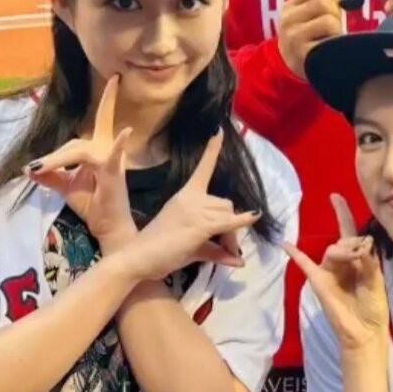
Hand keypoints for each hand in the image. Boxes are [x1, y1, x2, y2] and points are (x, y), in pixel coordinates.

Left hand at [25, 74, 136, 252]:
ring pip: (79, 150)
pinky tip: (125, 133)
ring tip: (40, 170)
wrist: (107, 227)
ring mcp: (112, 161)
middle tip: (39, 168)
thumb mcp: (65, 186)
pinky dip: (118, 145)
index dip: (109, 99)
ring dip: (58, 161)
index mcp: (98, 150)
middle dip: (57, 157)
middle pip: (76, 143)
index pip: (101, 119)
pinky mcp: (114, 172)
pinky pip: (112, 156)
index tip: (116, 77)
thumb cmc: (93, 204)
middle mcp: (107, 150)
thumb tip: (29, 167)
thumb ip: (50, 175)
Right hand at [120, 130, 258, 280]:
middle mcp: (191, 198)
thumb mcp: (192, 247)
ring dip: (232, 236)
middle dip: (230, 226)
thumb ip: (217, 251)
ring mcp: (195, 209)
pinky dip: (243, 221)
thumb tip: (240, 260)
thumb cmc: (159, 250)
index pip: (203, 168)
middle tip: (227, 248)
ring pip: (229, 216)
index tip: (220, 131)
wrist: (137, 257)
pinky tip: (255, 216)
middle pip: (226, 205)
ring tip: (225, 253)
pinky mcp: (200, 225)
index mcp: (185, 195)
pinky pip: (228, 222)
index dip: (212, 150)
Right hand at [277, 0, 343, 79]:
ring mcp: (294, 38)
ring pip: (329, 20)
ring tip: (332, 39)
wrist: (293, 69)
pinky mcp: (304, 55)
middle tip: (334, 27)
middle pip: (323, 3)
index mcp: (289, 7)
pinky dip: (336, 44)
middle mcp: (288, 20)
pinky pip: (330, 41)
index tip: (335, 4)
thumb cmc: (307, 40)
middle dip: (336, 13)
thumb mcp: (304, 19)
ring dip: (337, 30)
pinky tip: (331, 50)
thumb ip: (318, 4)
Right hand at [282, 194, 388, 352]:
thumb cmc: (374, 308)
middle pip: (343, 240)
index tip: (335, 196)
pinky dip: (296, 255)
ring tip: (354, 258)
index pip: (349, 232)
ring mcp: (329, 272)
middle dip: (353, 242)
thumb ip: (369, 261)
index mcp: (357, 260)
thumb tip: (362, 242)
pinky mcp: (319, 283)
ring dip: (344, 250)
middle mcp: (342, 263)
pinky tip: (285, 244)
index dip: (343, 213)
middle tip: (363, 253)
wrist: (365, 332)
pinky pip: (305, 265)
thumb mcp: (377, 280)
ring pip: (331, 250)